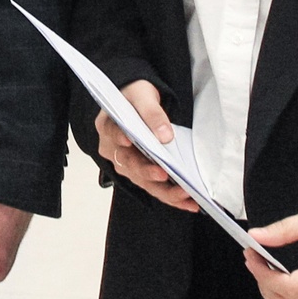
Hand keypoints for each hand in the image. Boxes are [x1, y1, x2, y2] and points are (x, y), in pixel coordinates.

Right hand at [95, 80, 198, 212]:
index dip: (119, 139)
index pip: (113, 133)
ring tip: (186, 195)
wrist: (138, 103)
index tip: (128, 141)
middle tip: (164, 174)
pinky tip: (189, 202)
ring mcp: (128, 164)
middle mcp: (114, 150)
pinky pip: (155, 187)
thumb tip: (165, 136)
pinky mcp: (142, 173)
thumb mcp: (143, 96)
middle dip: (148, 172)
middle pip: (129, 164)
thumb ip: (152, 113)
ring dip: (165, 191)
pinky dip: (172, 196)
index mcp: (108, 127)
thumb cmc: (136, 97)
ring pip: (144, 182)